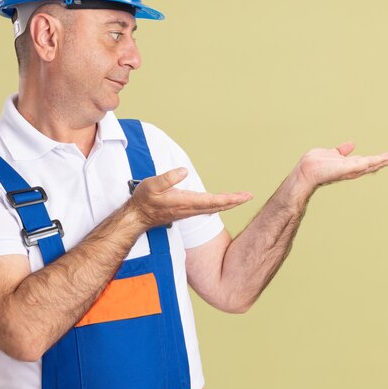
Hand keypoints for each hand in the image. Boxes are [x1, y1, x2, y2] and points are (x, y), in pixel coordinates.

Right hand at [127, 167, 252, 227]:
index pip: (213, 201)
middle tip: (249, 196)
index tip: (244, 196)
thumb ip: (167, 178)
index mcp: (185, 202)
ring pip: (214, 208)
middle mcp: (190, 208)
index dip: (230, 199)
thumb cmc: (144, 201)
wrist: (138, 217)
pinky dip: (219, 205)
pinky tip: (223, 202)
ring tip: (241, 197)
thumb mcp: (151, 185)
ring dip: (228, 203)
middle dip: (234, 201)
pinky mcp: (186, 211)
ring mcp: (189, 211)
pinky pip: (208, 208)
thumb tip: (184, 171)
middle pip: (217, 206)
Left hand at [295, 142, 387, 190]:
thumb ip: (341, 151)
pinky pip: (368, 163)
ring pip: (377, 162)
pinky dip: (379, 160)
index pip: (373, 160)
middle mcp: (355, 168)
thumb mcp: (330, 153)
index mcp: (352, 164)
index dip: (385, 157)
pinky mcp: (350, 168)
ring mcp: (354, 169)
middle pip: (379, 162)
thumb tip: (351, 145)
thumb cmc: (314, 164)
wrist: (305, 171)